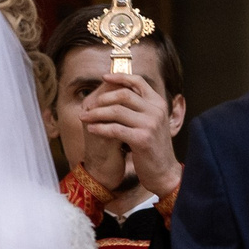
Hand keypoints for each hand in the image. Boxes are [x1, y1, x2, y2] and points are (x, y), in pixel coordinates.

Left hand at [82, 73, 180, 200]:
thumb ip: (140, 107)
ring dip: (96, 113)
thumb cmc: (153, 147)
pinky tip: (91, 129)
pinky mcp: (142, 139)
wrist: (164, 171)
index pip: (138, 81)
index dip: (119, 77)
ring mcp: (150, 124)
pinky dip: (100, 128)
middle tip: (88, 105)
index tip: (103, 77)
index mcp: (158, 103)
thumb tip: (117, 91)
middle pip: (124, 94)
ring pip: (116, 111)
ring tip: (84, 117)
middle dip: (102, 98)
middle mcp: (156, 111)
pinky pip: (115, 129)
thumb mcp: (151, 122)